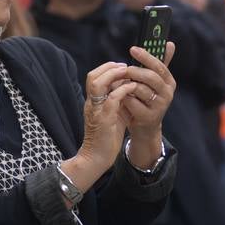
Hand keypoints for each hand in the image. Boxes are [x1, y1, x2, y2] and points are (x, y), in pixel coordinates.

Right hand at [72, 61, 135, 178]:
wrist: (97, 157)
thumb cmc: (106, 137)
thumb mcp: (112, 115)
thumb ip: (117, 102)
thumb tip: (128, 88)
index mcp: (93, 102)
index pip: (93, 78)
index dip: (106, 69)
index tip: (121, 66)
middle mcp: (91, 103)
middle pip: (93, 76)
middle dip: (109, 67)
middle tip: (125, 66)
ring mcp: (96, 110)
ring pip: (98, 84)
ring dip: (114, 75)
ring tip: (127, 72)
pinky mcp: (103, 119)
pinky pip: (112, 99)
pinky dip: (123, 90)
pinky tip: (133, 87)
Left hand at [120, 42, 176, 151]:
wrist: (145, 126)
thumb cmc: (147, 99)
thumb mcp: (155, 81)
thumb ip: (161, 62)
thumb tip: (170, 43)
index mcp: (169, 82)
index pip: (159, 66)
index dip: (146, 56)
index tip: (132, 49)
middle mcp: (167, 93)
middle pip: (151, 77)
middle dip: (134, 71)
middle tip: (123, 69)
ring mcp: (159, 106)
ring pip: (141, 89)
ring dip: (127, 85)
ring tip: (120, 84)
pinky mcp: (149, 116)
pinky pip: (133, 102)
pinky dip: (125, 98)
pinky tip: (121, 97)